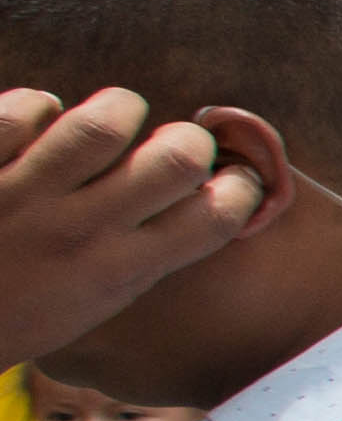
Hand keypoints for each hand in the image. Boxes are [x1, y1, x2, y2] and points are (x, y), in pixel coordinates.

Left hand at [0, 89, 262, 370]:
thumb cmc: (15, 314)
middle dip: (189, 141)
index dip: (240, 187)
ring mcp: (23, 196)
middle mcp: (79, 232)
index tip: (229, 182)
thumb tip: (204, 202)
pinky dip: (40, 106)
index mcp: (118, 271)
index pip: (217, 215)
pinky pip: (26, 110)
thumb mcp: (94, 302)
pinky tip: (40, 121)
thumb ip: (142, 254)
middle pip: (176, 157)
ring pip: (105, 122)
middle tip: (172, 148)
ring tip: (116, 119)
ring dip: (122, 109)